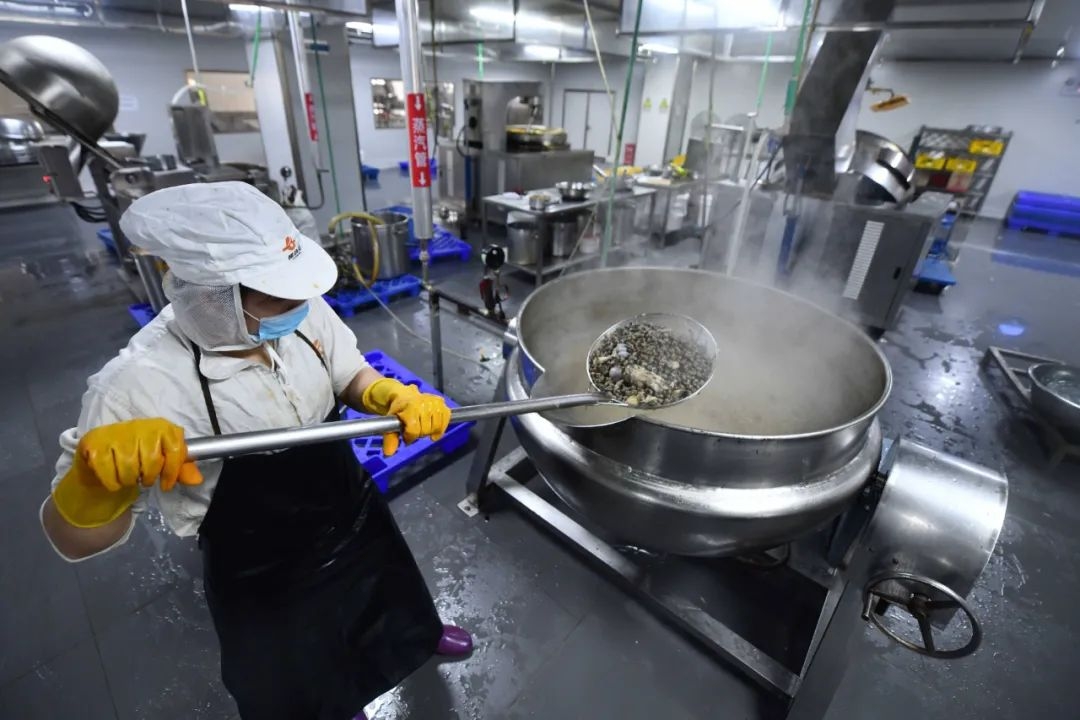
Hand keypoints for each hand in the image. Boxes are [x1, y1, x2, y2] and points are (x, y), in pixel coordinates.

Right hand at [51, 419, 203, 527]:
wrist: (102, 450)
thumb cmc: (138, 454)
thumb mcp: (162, 459)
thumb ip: (181, 469)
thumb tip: (197, 480)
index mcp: (162, 427)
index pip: (175, 450)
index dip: (172, 472)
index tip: (166, 485)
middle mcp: (140, 426)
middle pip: (151, 462)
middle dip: (148, 477)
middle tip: (143, 478)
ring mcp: (116, 433)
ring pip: (129, 468)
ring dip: (129, 481)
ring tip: (128, 476)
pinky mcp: (95, 443)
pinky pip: (107, 472)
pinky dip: (112, 482)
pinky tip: (113, 478)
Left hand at [362, 378, 450, 456]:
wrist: (404, 395)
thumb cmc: (398, 410)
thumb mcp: (390, 422)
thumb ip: (390, 438)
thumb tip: (389, 453)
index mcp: (410, 407)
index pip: (414, 430)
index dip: (410, 437)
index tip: (406, 436)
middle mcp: (423, 403)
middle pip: (426, 430)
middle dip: (419, 434)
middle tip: (415, 430)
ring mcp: (434, 402)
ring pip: (437, 426)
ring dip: (430, 431)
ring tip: (424, 428)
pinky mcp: (441, 402)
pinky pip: (446, 418)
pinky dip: (441, 427)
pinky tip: (435, 430)